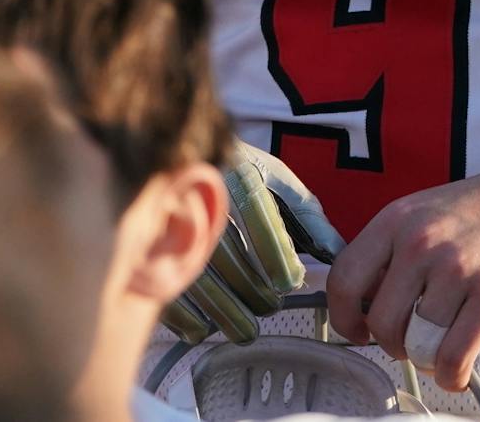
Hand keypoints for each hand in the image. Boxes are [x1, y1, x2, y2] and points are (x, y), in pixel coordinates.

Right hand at [164, 142, 346, 344]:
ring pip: (193, 268)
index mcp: (236, 170)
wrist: (176, 149)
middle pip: (224, 245)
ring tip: (245, 331)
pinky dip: (181, 310)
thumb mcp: (276, 179)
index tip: (289, 282)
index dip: (272, 248)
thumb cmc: (240, 172)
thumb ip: (307, 215)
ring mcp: (167, 217)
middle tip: (271, 309)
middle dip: (249, 284)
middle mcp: (199, 191)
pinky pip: (161, 278)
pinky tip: (200, 330)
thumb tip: (335, 252)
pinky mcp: (145, 242)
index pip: (255, 210)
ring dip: (220, 305)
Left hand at [326, 144, 479, 392]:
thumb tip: (364, 299)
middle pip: (381, 321)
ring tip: (442, 346)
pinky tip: (458, 370)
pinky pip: (454, 357)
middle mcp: (421, 243)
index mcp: (397, 220)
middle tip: (410, 340)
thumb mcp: (426, 211)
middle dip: (393, 342)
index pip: (345, 280)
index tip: (357, 330)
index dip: (344, 317)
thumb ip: (393, 250)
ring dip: (428, 357)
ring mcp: (457, 270)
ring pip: (417, 343)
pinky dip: (452, 375)